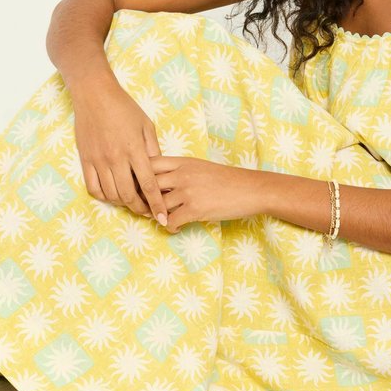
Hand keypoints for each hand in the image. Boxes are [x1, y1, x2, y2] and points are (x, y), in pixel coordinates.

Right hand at [71, 77, 169, 222]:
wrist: (94, 94)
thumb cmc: (124, 107)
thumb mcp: (146, 125)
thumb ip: (153, 150)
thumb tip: (159, 171)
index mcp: (135, 149)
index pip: (148, 185)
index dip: (156, 204)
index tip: (162, 218)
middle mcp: (116, 158)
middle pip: (129, 195)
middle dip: (140, 208)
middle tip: (147, 212)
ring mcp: (98, 160)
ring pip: (111, 194)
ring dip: (123, 203)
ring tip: (132, 203)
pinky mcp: (85, 160)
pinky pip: (93, 188)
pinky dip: (104, 196)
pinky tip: (112, 195)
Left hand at [149, 156, 263, 231]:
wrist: (251, 189)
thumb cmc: (227, 180)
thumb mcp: (201, 167)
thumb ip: (180, 172)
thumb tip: (160, 184)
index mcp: (183, 162)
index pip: (149, 164)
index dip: (140, 175)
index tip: (141, 187)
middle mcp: (182, 175)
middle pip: (147, 185)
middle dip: (142, 198)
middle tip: (145, 208)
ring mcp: (188, 192)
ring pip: (156, 205)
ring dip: (156, 216)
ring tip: (163, 219)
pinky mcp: (195, 209)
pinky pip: (170, 222)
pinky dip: (169, 228)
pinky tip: (176, 228)